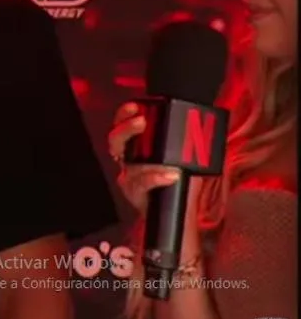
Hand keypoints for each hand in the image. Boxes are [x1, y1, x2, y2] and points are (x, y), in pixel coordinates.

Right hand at [108, 103, 203, 234]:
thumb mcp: (186, 158)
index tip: (134, 106)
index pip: (124, 125)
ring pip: (130, 163)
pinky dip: (155, 178)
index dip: (124, 115)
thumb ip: (187, 142)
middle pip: (116, 140)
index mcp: (138, 147)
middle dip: (126, 129)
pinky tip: (170, 176)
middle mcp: (129, 160)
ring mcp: (129, 176)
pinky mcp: (134, 192)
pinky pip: (141, 182)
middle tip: (141, 122)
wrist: (179, 212)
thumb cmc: (182, 182)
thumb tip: (203, 122)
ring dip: (148, 159)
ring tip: (166, 160)